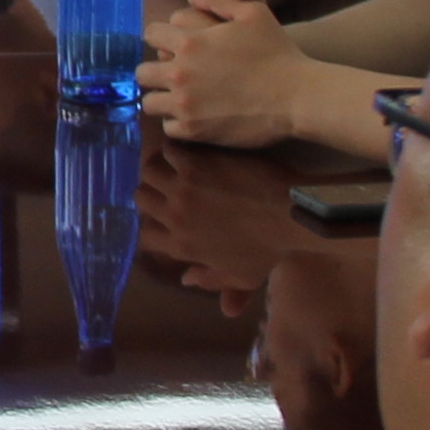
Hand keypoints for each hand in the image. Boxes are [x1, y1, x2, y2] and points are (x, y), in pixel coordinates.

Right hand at [136, 132, 319, 301]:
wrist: (288, 215)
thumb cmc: (270, 249)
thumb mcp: (241, 277)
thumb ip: (210, 281)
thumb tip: (186, 280)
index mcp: (182, 246)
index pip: (145, 237)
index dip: (148, 225)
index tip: (158, 218)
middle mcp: (175, 217)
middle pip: (141, 198)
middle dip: (150, 192)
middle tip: (163, 185)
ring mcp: (183, 189)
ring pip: (149, 172)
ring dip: (158, 167)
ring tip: (170, 164)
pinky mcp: (195, 165)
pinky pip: (169, 151)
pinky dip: (174, 148)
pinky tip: (185, 149)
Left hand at [142, 0, 309, 150]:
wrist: (296, 96)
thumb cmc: (278, 52)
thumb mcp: (254, 13)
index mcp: (189, 42)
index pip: (151, 34)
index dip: (162, 38)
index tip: (173, 45)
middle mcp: (180, 73)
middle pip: (143, 72)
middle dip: (155, 71)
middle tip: (173, 75)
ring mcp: (184, 104)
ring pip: (149, 102)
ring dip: (162, 98)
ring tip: (180, 97)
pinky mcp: (194, 130)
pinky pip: (168, 127)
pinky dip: (177, 122)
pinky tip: (193, 116)